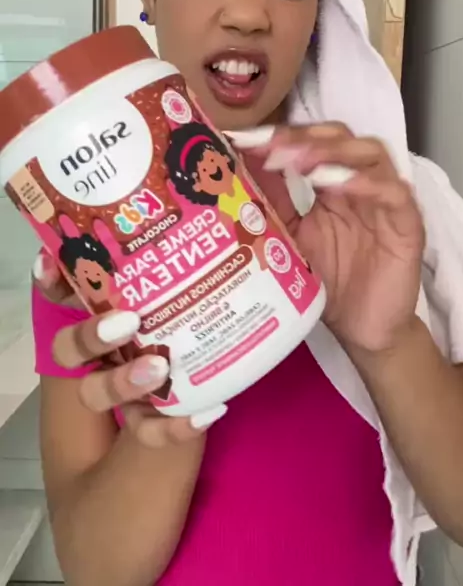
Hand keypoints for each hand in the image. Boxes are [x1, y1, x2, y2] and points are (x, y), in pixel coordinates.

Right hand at [34, 252, 225, 445]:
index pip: (66, 294)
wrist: (222, 372)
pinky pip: (153, 432)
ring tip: (159, 367)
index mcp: (109, 314)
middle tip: (128, 322)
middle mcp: (104, 352)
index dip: (53, 282)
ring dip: (121, 381)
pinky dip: (178, 426)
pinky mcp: (149, 423)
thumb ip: (190, 260)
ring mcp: (122, 389)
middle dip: (90, 336)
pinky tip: (210, 411)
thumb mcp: (195, 285)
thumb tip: (214, 220)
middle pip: (70, 348)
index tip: (50, 265)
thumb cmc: (202, 312)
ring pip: (97, 392)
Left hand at [228, 123, 424, 355]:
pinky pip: (394, 194)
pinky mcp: (407, 225)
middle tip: (273, 147)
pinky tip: (339, 185)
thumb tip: (236, 172)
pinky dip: (367, 184)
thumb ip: (271, 205)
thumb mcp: (290, 239)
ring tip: (302, 160)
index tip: (245, 139)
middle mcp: (359, 183)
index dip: (282, 135)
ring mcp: (385, 201)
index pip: (312, 141)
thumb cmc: (330, 282)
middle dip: (306, 137)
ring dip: (334, 152)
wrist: (363, 330)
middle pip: (341, 136)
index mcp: (331, 184)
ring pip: (371, 154)